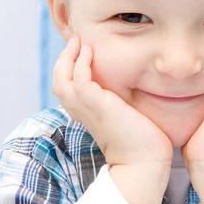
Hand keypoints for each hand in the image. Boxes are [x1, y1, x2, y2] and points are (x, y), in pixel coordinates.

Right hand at [52, 37, 173, 167]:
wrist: (144, 162)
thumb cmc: (141, 143)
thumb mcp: (125, 117)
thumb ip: (120, 104)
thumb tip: (132, 93)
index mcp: (86, 115)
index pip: (67, 89)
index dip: (69, 70)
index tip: (80, 53)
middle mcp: (81, 112)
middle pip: (58, 81)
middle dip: (64, 60)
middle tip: (75, 41)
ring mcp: (86, 108)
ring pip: (62, 78)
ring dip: (68, 57)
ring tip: (79, 42)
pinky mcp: (97, 104)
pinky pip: (80, 78)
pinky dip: (81, 63)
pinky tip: (89, 51)